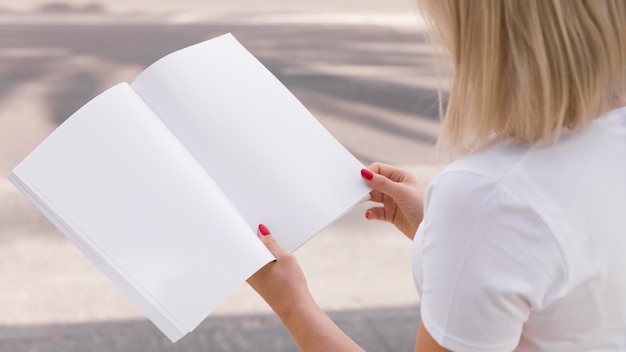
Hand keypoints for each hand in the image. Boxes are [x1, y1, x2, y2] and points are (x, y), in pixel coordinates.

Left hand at [247, 224, 364, 350]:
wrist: (295, 307)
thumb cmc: (289, 284)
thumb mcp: (284, 257)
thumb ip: (271, 242)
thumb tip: (260, 229)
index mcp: (249, 263)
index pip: (242, 240)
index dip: (243, 226)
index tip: (243, 213)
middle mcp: (247, 269)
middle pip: (246, 246)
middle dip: (251, 232)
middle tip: (256, 217)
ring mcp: (252, 275)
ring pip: (253, 253)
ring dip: (258, 242)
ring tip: (265, 228)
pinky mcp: (259, 279)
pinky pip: (258, 260)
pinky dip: (263, 252)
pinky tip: (271, 244)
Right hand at [361, 162, 424, 239]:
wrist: (428, 230)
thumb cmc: (420, 206)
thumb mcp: (400, 192)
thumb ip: (382, 183)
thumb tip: (364, 173)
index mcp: (400, 176)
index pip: (379, 169)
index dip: (369, 173)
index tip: (360, 180)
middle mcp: (395, 186)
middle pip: (374, 182)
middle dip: (365, 187)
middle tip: (357, 192)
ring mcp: (392, 200)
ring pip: (373, 197)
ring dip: (366, 199)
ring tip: (359, 202)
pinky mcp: (390, 214)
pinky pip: (376, 211)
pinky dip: (371, 213)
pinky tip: (369, 215)